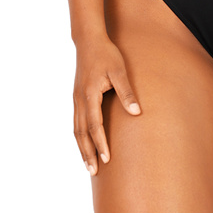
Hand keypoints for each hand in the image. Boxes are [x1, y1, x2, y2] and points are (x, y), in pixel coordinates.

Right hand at [73, 34, 141, 175]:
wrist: (88, 41)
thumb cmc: (106, 54)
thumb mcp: (119, 71)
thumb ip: (126, 92)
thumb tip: (137, 113)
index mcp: (89, 94)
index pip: (94, 124)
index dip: (100, 142)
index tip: (106, 159)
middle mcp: (79, 99)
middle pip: (81, 132)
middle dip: (87, 153)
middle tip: (94, 171)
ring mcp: (76, 99)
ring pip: (76, 129)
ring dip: (82, 148)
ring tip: (88, 165)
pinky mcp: (76, 97)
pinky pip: (76, 122)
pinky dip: (79, 136)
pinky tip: (85, 144)